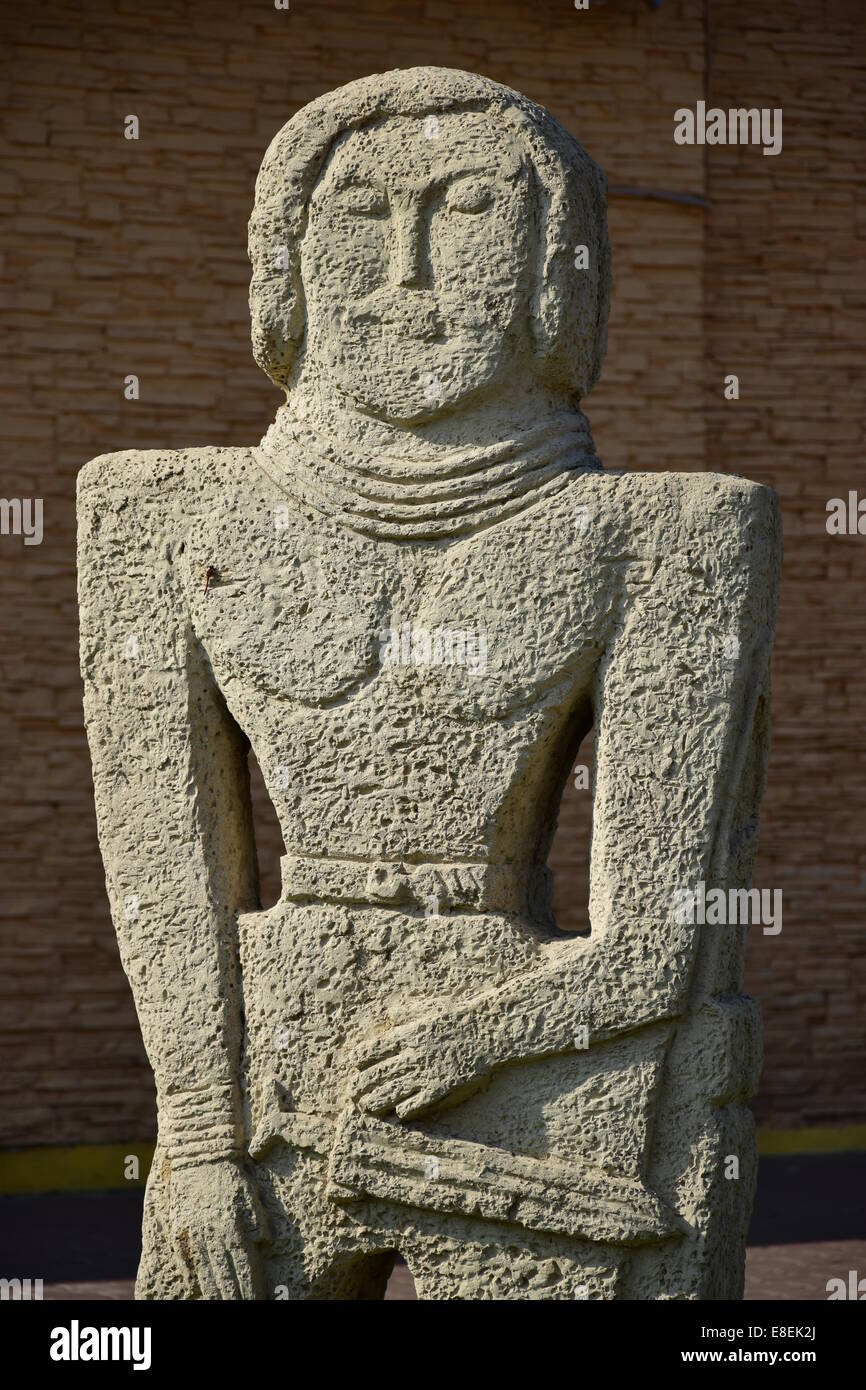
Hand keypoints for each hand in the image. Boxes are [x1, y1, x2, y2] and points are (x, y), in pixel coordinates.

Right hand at [169, 1157, 268, 1298]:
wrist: (200, 1155)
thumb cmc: (230, 1174)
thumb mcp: (251, 1195)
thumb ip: (258, 1221)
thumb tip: (263, 1243)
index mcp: (233, 1229)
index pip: (243, 1270)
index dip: (249, 1291)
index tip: (256, 1303)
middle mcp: (212, 1237)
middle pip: (224, 1278)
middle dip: (233, 1298)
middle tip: (241, 1310)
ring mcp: (193, 1235)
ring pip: (204, 1273)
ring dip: (214, 1292)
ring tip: (219, 1305)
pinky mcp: (179, 1230)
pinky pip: (185, 1259)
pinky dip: (191, 1274)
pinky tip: (196, 1285)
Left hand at [347, 1011, 490, 1119]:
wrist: (487, 1031)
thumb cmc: (459, 1017)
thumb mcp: (430, 1007)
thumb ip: (406, 1012)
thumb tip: (389, 1014)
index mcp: (408, 1035)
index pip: (374, 1050)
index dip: (359, 1058)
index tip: (353, 1063)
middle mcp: (413, 1056)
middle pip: (377, 1074)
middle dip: (361, 1084)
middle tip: (352, 1091)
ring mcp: (425, 1074)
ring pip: (391, 1092)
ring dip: (375, 1100)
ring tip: (365, 1106)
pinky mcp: (440, 1088)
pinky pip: (415, 1104)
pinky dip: (403, 1109)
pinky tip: (397, 1111)